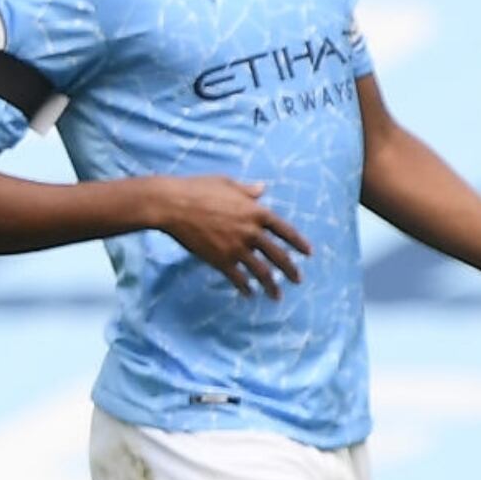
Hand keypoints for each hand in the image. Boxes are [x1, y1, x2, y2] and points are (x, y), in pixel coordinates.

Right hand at [144, 175, 312, 297]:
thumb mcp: (227, 183)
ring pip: (261, 271)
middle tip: (298, 280)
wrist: (172, 205)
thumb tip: (261, 189)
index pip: (286, 230)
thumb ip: (248, 190)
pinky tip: (248, 294)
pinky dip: (244, 287)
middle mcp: (251, 232)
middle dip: (291, 270)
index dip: (299, 243)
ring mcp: (236, 248)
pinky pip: (237, 278)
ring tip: (277, 296)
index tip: (308, 253)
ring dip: (271, 286)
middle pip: (278, 255)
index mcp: (257, 212)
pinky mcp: (219, 260)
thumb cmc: (198, 189)